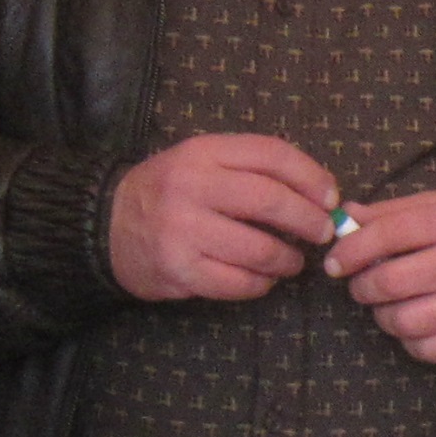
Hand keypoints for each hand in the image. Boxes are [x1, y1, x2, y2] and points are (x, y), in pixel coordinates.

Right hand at [107, 134, 337, 302]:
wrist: (104, 224)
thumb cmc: (169, 192)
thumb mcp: (202, 162)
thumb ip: (252, 169)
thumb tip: (319, 193)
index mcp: (202, 152)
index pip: (272, 154)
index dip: (312, 177)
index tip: (331, 198)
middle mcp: (192, 187)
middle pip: (271, 202)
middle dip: (308, 221)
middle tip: (323, 233)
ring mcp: (184, 230)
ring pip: (260, 249)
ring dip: (288, 260)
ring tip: (292, 261)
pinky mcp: (179, 269)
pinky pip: (239, 283)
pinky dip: (260, 284)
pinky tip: (262, 279)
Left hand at [330, 189, 435, 361]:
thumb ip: (394, 212)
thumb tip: (347, 220)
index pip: (387, 236)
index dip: (350, 251)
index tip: (336, 262)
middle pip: (390, 283)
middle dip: (362, 287)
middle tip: (361, 285)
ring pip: (405, 321)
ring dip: (383, 316)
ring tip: (388, 306)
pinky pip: (428, 349)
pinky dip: (410, 341)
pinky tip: (414, 325)